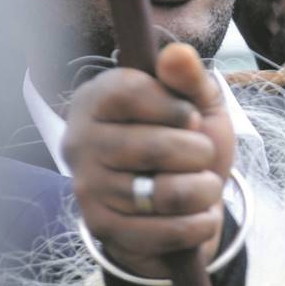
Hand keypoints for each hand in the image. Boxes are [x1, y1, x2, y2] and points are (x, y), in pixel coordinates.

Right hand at [65, 43, 235, 278]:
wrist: (182, 203)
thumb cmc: (187, 142)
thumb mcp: (198, 104)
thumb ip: (190, 79)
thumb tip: (178, 54)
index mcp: (97, 99)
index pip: (130, 93)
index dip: (175, 107)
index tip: (192, 117)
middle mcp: (80, 141)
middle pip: (153, 147)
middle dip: (199, 153)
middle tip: (202, 155)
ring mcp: (87, 188)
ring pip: (165, 193)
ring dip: (204, 190)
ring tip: (203, 185)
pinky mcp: (103, 229)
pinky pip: (167, 231)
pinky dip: (199, 223)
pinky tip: (197, 214)